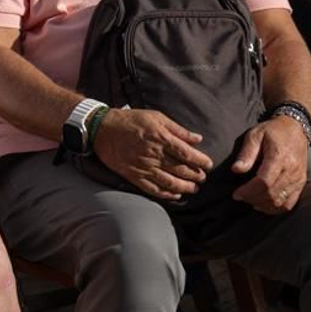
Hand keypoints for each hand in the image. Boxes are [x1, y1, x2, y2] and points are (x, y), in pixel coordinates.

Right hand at [91, 107, 214, 200]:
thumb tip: (198, 138)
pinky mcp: (134, 176)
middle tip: (203, 177)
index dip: (201, 161)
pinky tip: (176, 195)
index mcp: (161, 139)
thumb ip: (178, 129)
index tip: (208, 165)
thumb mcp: (156, 117)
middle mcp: (154, 155)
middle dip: (196, 176)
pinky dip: (167, 194)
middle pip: (182, 170)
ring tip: (194, 188)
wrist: (102, 129)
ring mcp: (144, 167)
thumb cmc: (130, 120)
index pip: (187, 154)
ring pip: (170, 183)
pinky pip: (153, 189)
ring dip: (186, 188)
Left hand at [230, 116, 308, 212]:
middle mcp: (291, 170)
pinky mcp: (301, 184)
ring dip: (263, 205)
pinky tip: (263, 204)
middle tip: (240, 196)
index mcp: (279, 157)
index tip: (236, 194)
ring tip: (250, 199)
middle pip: (272, 194)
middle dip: (253, 199)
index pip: (264, 182)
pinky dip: (275, 208)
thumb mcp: (255, 135)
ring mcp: (298, 178)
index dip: (249, 192)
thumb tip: (236, 170)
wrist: (295, 129)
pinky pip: (289, 203)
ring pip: (280, 202)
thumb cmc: (272, 131)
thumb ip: (246, 153)